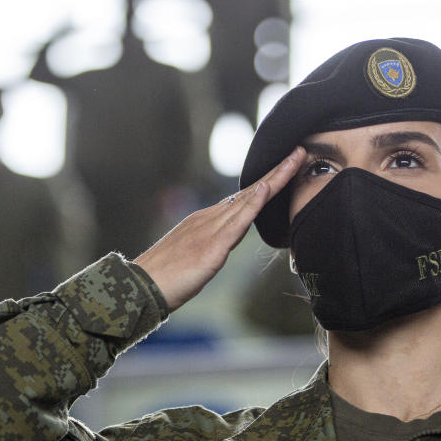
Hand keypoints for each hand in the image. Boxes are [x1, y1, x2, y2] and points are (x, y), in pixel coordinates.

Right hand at [134, 146, 304, 311]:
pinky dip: (253, 204)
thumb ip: (211, 247)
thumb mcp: (193, 258)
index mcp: (205, 222)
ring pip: (248, 200)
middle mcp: (209, 219)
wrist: (140, 289)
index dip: (266, 183)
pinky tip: (265, 189)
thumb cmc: (164, 279)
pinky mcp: (211, 247)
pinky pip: (236, 223)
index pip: (243, 199)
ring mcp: (210, 230)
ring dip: (274, 179)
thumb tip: (223, 245)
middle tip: (300, 152)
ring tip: (295, 160)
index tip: (286, 168)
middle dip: (277, 172)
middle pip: (250, 192)